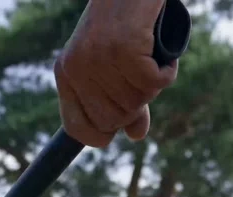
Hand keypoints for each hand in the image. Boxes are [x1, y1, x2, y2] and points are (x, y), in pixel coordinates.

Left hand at [54, 0, 177, 147]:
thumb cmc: (123, 25)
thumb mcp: (114, 67)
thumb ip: (123, 103)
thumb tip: (135, 135)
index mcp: (66, 74)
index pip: (76, 129)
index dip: (100, 135)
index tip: (117, 128)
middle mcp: (78, 67)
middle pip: (113, 120)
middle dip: (133, 107)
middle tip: (140, 80)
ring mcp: (99, 58)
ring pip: (136, 102)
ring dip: (152, 85)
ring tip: (149, 57)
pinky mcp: (124, 48)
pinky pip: (154, 83)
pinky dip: (166, 72)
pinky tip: (163, 56)